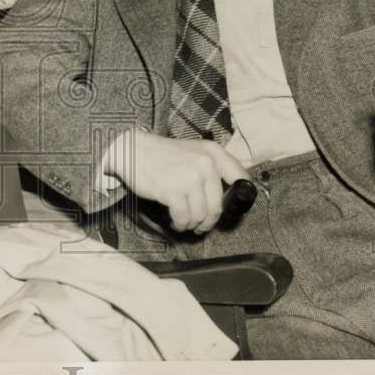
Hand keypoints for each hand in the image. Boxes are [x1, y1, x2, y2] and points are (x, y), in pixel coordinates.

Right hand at [105, 129, 249, 233]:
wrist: (132, 150)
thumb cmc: (162, 155)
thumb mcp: (193, 152)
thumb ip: (211, 170)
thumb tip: (226, 200)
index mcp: (214, 153)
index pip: (241, 178)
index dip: (239, 198)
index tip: (229, 208)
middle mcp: (205, 163)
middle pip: (218, 206)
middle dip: (208, 221)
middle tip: (199, 225)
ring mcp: (190, 177)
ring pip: (201, 215)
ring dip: (192, 224)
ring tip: (183, 221)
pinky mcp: (173, 190)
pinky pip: (184, 218)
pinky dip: (179, 223)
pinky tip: (174, 220)